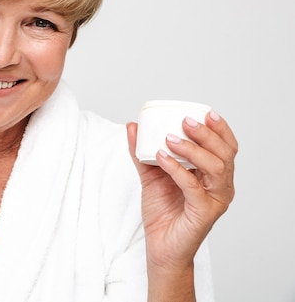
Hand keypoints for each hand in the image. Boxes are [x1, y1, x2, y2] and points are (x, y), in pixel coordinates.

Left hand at [126, 110, 236, 270]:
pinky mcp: (204, 213)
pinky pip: (193, 186)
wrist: (160, 246)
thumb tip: (132, 126)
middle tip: (184, 121)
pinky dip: (177, 169)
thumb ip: (141, 151)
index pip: (226, 146)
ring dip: (192, 149)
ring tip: (169, 137)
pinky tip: (161, 156)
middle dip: (206, 133)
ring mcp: (215, 199)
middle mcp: (221, 185)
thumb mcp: (150, 174)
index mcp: (214, 174)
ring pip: (215, 167)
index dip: (219, 128)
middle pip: (224, 153)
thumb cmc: (162, 211)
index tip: (204, 111)